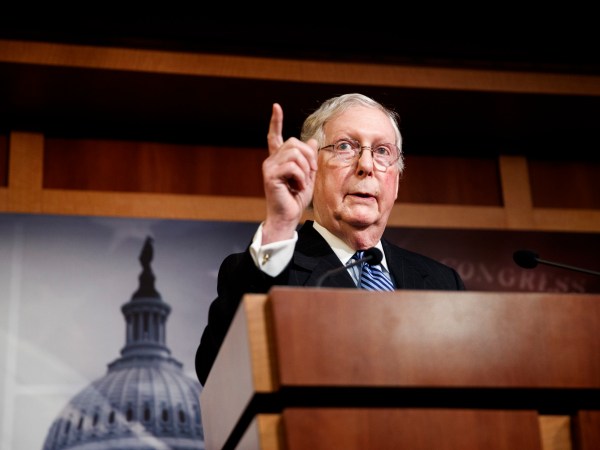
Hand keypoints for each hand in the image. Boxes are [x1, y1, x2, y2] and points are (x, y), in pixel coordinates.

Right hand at [262, 103, 317, 243]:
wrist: (287, 217)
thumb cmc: (296, 199)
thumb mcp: (308, 176)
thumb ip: (309, 159)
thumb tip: (312, 141)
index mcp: (279, 160)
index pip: (274, 136)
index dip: (275, 121)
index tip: (276, 106)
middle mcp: (272, 160)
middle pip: (294, 143)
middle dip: (309, 157)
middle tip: (310, 173)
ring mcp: (269, 167)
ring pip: (295, 154)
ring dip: (306, 168)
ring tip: (302, 182)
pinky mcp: (270, 175)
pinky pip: (292, 166)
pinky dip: (301, 176)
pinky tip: (297, 186)